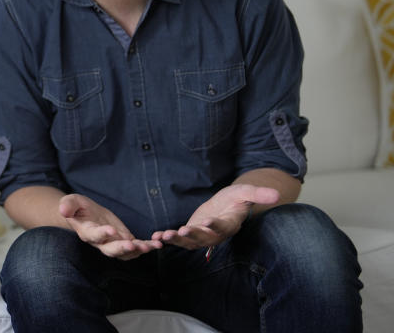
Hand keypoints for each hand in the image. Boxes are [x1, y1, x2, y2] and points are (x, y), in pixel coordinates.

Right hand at [59, 194, 161, 259]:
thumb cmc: (76, 207)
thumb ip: (68, 205)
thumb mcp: (71, 201)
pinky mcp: (123, 240)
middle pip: (111, 250)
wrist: (84, 214)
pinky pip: (135, 247)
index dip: (102, 234)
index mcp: (86, 232)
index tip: (111, 230)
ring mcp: (112, 243)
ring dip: (137, 251)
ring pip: (125, 253)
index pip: (94, 236)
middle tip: (133, 244)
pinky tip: (157, 244)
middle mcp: (100, 242)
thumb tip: (63, 209)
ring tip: (150, 246)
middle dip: (122, 248)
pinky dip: (146, 247)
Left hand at [151, 184, 279, 249]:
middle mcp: (216, 233)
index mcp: (230, 223)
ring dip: (177, 240)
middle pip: (204, 237)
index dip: (216, 225)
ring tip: (164, 236)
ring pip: (190, 242)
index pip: (223, 226)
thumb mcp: (246, 191)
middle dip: (192, 236)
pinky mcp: (192, 233)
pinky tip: (156, 235)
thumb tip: (277, 194)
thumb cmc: (237, 197)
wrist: (227, 203)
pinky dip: (169, 238)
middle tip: (181, 232)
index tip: (208, 223)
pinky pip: (180, 239)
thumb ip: (258, 194)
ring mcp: (203, 235)